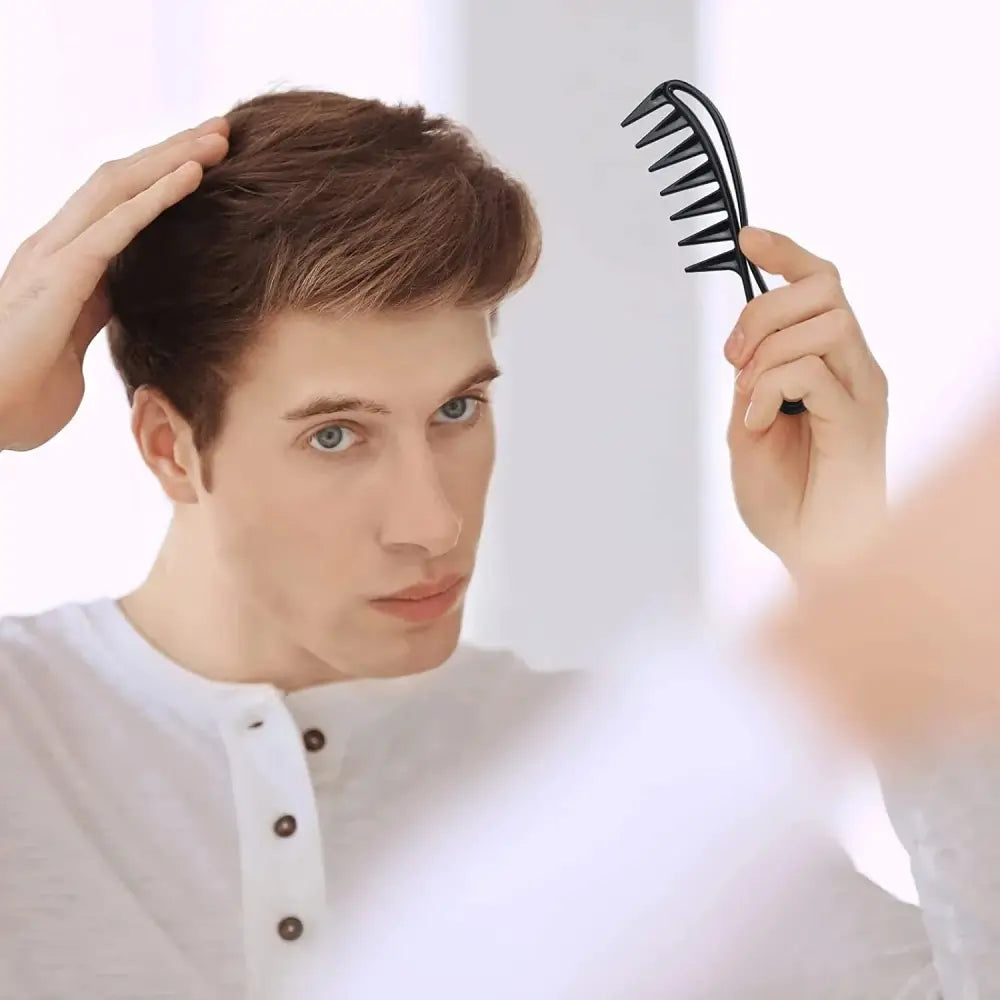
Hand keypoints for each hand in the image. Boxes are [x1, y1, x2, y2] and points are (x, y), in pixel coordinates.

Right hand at [0, 115, 229, 451]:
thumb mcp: (75, 342)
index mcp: (63, 262)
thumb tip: (127, 306)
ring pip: (120, 186)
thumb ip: (97, 314)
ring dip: (172, 158)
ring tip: (218, 137)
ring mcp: (54, 255)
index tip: (208, 162)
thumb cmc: (25, 395)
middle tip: (222, 130)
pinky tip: (194, 174)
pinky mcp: (60, 274)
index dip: (161, 178)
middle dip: (172, 151)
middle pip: (120, 180)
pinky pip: (117, 224)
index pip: (118, 204)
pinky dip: (158, 196)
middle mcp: (55, 246)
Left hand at [725, 227, 888, 577]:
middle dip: (763, 310)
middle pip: (824, 288)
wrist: (812, 555)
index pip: (821, 285)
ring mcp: (859, 393)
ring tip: (749, 399)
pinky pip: (810, 371)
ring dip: (767, 353)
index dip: (786, 253)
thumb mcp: (748, 427)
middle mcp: (854, 370)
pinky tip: (757, 423)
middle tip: (734, 360)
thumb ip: (750, 381)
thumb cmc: (788, 500)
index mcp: (832, 365)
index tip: (747, 238)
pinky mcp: (857, 421)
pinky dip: (769, 389)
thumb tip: (743, 345)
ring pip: (823, 322)